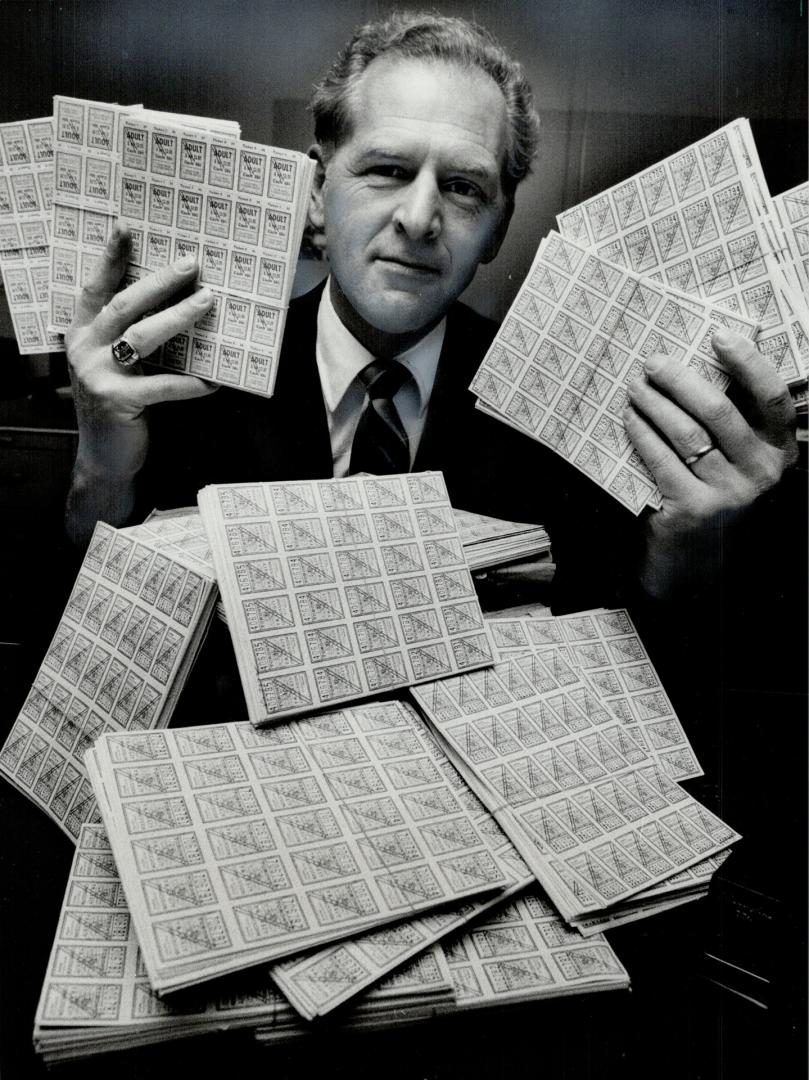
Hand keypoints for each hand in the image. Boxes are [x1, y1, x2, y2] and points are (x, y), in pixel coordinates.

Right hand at [66, 223, 217, 431]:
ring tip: (207, 301)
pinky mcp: (119, 401)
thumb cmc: (117, 403)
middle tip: (191, 263)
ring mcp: (99, 375)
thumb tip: (175, 303)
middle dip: (159, 282)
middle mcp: (84, 348)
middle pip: (123, 305)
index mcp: (82, 333)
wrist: (103, 456)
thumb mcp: (114, 364)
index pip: (95, 288)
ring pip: (142, 337)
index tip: (126, 228)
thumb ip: (128, 337)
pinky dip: (191, 382)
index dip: (109, 257)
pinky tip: (215, 380)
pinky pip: (162, 386)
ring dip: (178, 317)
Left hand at [623, 328, 797, 592]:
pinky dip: (642, 433)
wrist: (694, 558)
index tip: (717, 335)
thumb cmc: (712, 492)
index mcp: (780, 450)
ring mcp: (730, 494)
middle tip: (652, 362)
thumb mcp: (735, 458)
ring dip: (654, 403)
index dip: (748, 362)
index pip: (772, 397)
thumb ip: (732, 418)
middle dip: (680, 379)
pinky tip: (629, 418)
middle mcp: (762, 473)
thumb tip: (702, 357)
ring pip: (685, 432)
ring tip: (634, 387)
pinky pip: (661, 459)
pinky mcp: (694, 509)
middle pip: (718, 410)